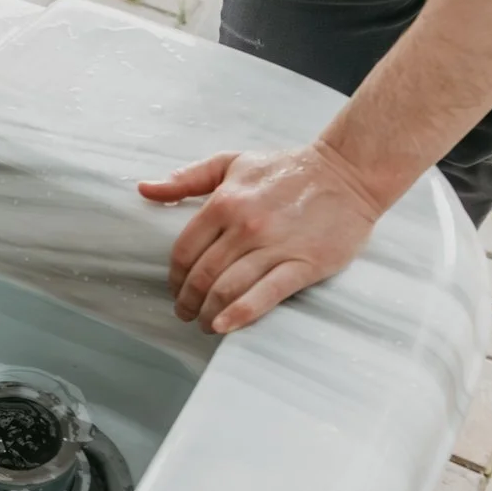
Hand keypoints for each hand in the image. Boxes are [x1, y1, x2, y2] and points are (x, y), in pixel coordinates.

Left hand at [137, 143, 389, 332]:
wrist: (347, 173)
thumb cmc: (286, 169)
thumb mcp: (232, 163)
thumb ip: (187, 179)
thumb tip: (144, 188)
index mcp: (225, 202)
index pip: (185, 251)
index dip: (175, 278)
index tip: (176, 289)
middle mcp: (245, 226)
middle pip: (202, 275)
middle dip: (188, 301)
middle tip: (187, 313)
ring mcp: (275, 246)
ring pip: (228, 289)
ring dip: (208, 313)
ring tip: (205, 323)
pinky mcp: (303, 264)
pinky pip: (265, 296)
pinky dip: (239, 315)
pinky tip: (223, 327)